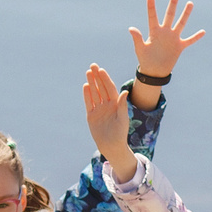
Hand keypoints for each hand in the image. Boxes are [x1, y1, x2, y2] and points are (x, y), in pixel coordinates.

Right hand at [83, 63, 138, 182]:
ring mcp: (99, 109)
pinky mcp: (92, 115)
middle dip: (97, 77)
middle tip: (93, 66)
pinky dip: (87, 95)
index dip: (105, 79)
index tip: (101, 70)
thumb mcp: (123, 118)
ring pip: (94, 93)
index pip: (110, 88)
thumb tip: (125, 92)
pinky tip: (86, 86)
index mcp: (116, 104)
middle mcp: (107, 105)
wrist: (111, 145)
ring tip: (88, 72)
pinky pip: (89, 103)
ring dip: (91, 83)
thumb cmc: (120, 133)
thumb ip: (122, 105)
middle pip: (101, 88)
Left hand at [128, 0, 205, 105]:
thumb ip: (137, 38)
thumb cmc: (145, 59)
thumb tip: (131, 28)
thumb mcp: (140, 49)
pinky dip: (196, 37)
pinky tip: (203, 31)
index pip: (153, 16)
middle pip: (170, 15)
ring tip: (190, 3)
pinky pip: (189, 40)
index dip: (151, 7)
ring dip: (186, 14)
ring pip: (181, 23)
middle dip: (173, 3)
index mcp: (154, 32)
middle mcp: (165, 32)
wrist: (154, 71)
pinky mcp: (179, 46)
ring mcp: (173, 38)